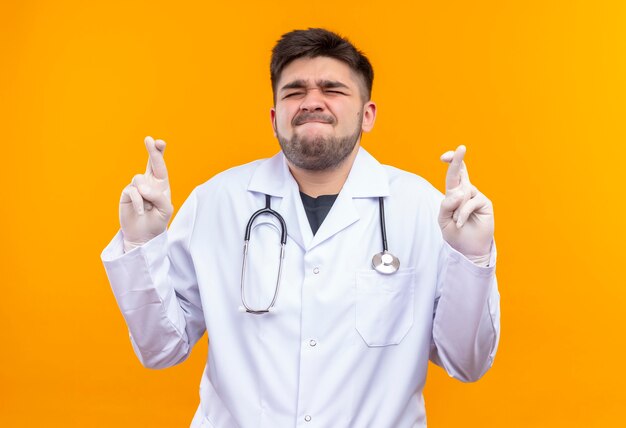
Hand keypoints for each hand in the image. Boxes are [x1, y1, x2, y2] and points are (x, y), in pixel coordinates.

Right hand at [119, 136, 173, 251]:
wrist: (144, 235)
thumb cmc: (157, 221)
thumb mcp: (165, 209)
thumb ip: (158, 196)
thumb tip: (141, 186)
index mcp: (161, 184)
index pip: (160, 166)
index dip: (159, 153)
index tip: (159, 142)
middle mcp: (149, 183)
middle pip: (150, 163)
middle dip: (152, 151)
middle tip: (149, 139)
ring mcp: (137, 187)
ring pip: (140, 179)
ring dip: (146, 194)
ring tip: (149, 208)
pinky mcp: (126, 194)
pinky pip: (132, 192)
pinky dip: (139, 202)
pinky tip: (142, 212)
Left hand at [438, 145, 493, 262]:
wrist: (468, 249)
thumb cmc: (455, 234)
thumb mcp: (443, 220)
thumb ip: (445, 205)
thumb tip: (458, 192)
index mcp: (454, 193)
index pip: (453, 174)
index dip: (451, 163)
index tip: (445, 156)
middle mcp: (465, 192)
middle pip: (461, 172)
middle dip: (458, 160)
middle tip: (461, 148)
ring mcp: (476, 196)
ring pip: (462, 193)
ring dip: (456, 209)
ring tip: (456, 222)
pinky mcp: (485, 203)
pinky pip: (470, 202)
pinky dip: (462, 213)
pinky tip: (460, 223)